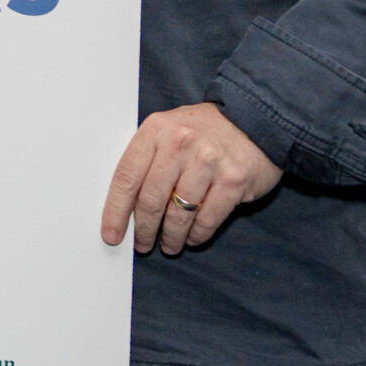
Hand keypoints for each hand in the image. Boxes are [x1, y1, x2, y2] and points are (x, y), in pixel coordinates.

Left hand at [101, 103, 282, 254]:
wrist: (254, 120)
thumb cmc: (202, 131)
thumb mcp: (167, 130)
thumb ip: (147, 159)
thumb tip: (124, 204)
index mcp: (155, 130)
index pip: (126, 178)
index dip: (115, 211)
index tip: (111, 235)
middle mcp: (180, 143)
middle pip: (150, 200)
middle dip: (143, 230)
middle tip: (142, 244)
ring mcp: (208, 161)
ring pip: (179, 214)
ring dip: (171, 237)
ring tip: (168, 245)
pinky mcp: (234, 180)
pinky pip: (207, 219)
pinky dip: (197, 235)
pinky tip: (192, 238)